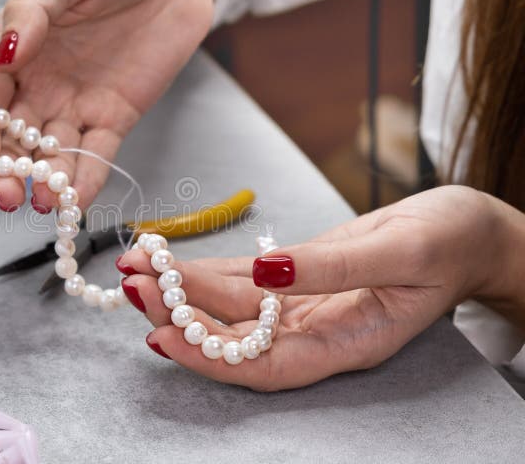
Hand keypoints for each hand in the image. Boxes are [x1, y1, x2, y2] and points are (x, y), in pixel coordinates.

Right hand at [0, 0, 215, 210]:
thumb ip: (30, 11)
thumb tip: (3, 57)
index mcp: (15, 49)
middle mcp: (39, 84)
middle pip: (12, 138)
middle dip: (5, 169)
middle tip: (7, 193)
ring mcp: (77, 103)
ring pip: (51, 154)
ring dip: (44, 183)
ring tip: (43, 203)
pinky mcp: (115, 116)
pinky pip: (97, 154)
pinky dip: (86, 180)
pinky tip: (75, 201)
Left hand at [117, 185, 524, 389]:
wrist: (466, 230)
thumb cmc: (449, 244)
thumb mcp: (401, 252)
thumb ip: (332, 267)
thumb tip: (266, 270)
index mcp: (346, 343)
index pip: (265, 367)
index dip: (210, 358)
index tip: (162, 337)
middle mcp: (314, 333)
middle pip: (234, 335)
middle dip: (178, 313)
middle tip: (131, 284)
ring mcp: (300, 307)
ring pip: (229, 306)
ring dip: (180, 288)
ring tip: (133, 266)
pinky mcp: (292, 278)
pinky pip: (240, 277)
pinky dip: (203, 268)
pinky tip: (167, 257)